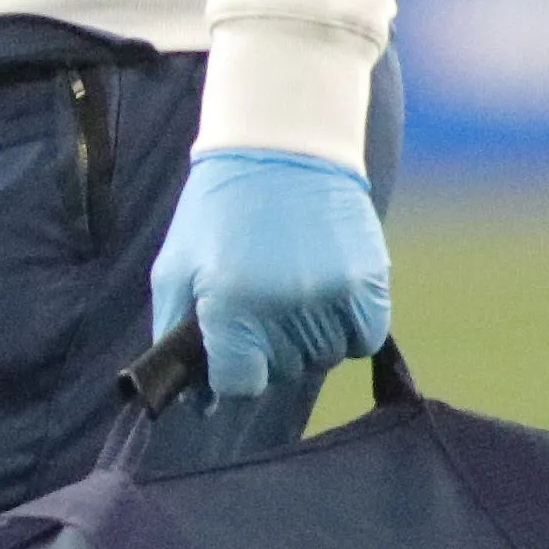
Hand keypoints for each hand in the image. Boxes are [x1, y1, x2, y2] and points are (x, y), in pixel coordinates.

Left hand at [146, 146, 389, 402]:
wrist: (281, 147)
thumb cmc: (217, 211)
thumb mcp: (176, 268)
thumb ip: (177, 335)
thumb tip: (197, 402)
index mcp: (231, 303)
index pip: (240, 385)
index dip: (232, 374)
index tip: (231, 353)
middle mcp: (285, 305)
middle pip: (281, 372)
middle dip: (266, 349)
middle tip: (258, 299)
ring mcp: (333, 294)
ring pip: (323, 359)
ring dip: (306, 338)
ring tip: (289, 288)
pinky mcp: (371, 282)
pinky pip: (363, 339)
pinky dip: (347, 328)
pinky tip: (324, 292)